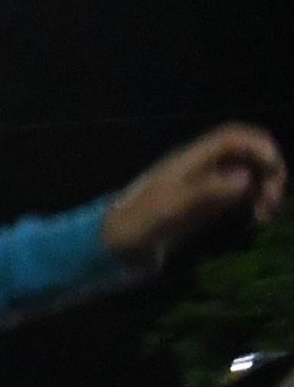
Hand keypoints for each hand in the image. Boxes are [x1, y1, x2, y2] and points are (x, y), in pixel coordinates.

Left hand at [103, 123, 286, 261]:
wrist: (112, 249)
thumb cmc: (134, 225)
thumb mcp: (167, 208)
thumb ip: (205, 191)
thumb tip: (246, 178)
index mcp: (188, 160)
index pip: (231, 137)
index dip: (258, 145)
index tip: (274, 171)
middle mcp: (199, 167)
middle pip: (246, 153)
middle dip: (268, 170)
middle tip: (273, 201)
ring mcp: (204, 185)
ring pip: (248, 172)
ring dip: (265, 187)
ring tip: (265, 214)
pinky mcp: (205, 205)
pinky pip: (240, 192)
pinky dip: (254, 200)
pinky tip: (256, 218)